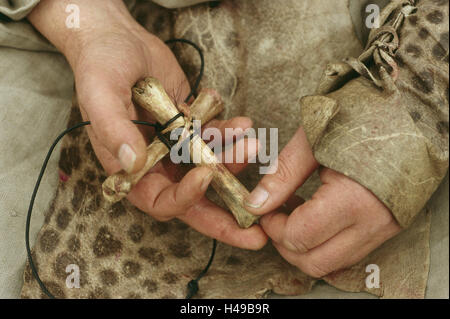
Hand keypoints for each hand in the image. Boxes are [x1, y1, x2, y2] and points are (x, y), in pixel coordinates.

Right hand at [29, 0, 266, 249]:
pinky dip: (230, 130)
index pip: (160, 201)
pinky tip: (240, 121)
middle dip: (225, 215)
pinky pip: (215, 135)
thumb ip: (111, 128)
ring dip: (234, 158)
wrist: (118, 39)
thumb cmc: (100, 66)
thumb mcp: (99, 93)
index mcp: (130, 169)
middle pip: (193, 199)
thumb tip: (131, 162)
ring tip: (252, 142)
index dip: (185, 197)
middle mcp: (156, 164)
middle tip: (258, 229)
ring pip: (210, 165)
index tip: (206, 174)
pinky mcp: (191, 126)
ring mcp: (176, 146)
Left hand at [244, 127, 400, 276]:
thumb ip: (282, 175)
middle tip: (273, 217)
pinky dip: (323, 244)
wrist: (408, 114)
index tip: (263, 209)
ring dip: (303, 247)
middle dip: (284, 245)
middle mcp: (372, 224)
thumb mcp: (312, 141)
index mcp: (352, 199)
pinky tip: (313, 215)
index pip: (300, 237)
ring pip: (331, 262)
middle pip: (314, 262)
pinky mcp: (387, 228)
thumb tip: (255, 205)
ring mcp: (383, 229)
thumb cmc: (359, 118)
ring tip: (292, 213)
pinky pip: (347, 252)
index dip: (273, 227)